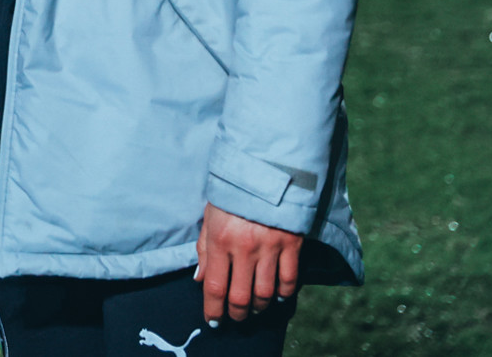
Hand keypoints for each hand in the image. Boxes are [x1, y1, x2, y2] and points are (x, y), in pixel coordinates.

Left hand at [195, 202, 301, 323]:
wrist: (265, 170)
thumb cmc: (232, 194)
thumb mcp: (210, 216)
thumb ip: (204, 249)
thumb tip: (199, 280)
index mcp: (220, 240)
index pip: (214, 286)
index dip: (213, 309)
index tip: (213, 321)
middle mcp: (244, 248)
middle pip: (240, 296)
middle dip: (236, 314)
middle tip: (235, 318)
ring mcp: (270, 247)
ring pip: (265, 292)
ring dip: (259, 307)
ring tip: (254, 309)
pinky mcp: (291, 244)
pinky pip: (289, 279)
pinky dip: (284, 293)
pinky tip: (278, 297)